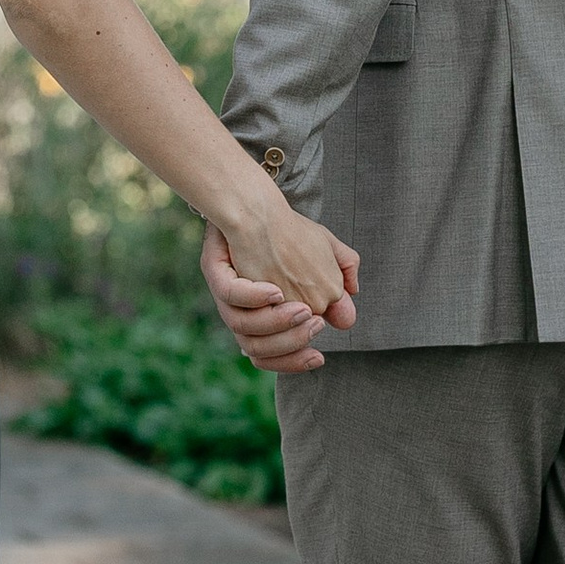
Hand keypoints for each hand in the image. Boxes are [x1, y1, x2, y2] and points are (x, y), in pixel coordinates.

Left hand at [202, 209, 358, 373]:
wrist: (257, 203)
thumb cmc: (290, 232)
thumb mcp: (326, 252)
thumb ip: (342, 278)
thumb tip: (347, 313)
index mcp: (264, 318)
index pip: (275, 356)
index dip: (295, 361)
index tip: (320, 355)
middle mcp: (241, 311)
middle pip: (258, 349)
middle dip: (290, 341)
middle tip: (315, 323)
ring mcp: (226, 293)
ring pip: (241, 327)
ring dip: (275, 323)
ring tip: (301, 309)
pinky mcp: (217, 272)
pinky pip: (230, 294)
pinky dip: (252, 297)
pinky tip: (275, 291)